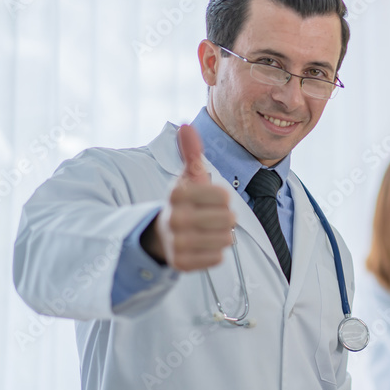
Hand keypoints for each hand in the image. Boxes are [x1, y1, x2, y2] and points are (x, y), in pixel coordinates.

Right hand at [141, 125, 234, 269]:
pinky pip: (217, 258)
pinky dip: (214, 253)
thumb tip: (186, 125)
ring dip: (222, 236)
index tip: (209, 200)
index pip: (225, 197)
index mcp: (178, 193)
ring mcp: (176, 243)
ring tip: (206, 232)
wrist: (160, 235)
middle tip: (210, 218)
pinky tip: (202, 246)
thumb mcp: (187, 177)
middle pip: (229, 219)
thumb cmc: (183, 202)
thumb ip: (191, 152)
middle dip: (226, 219)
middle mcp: (174, 218)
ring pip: (226, 240)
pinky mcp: (180, 264)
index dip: (223, 199)